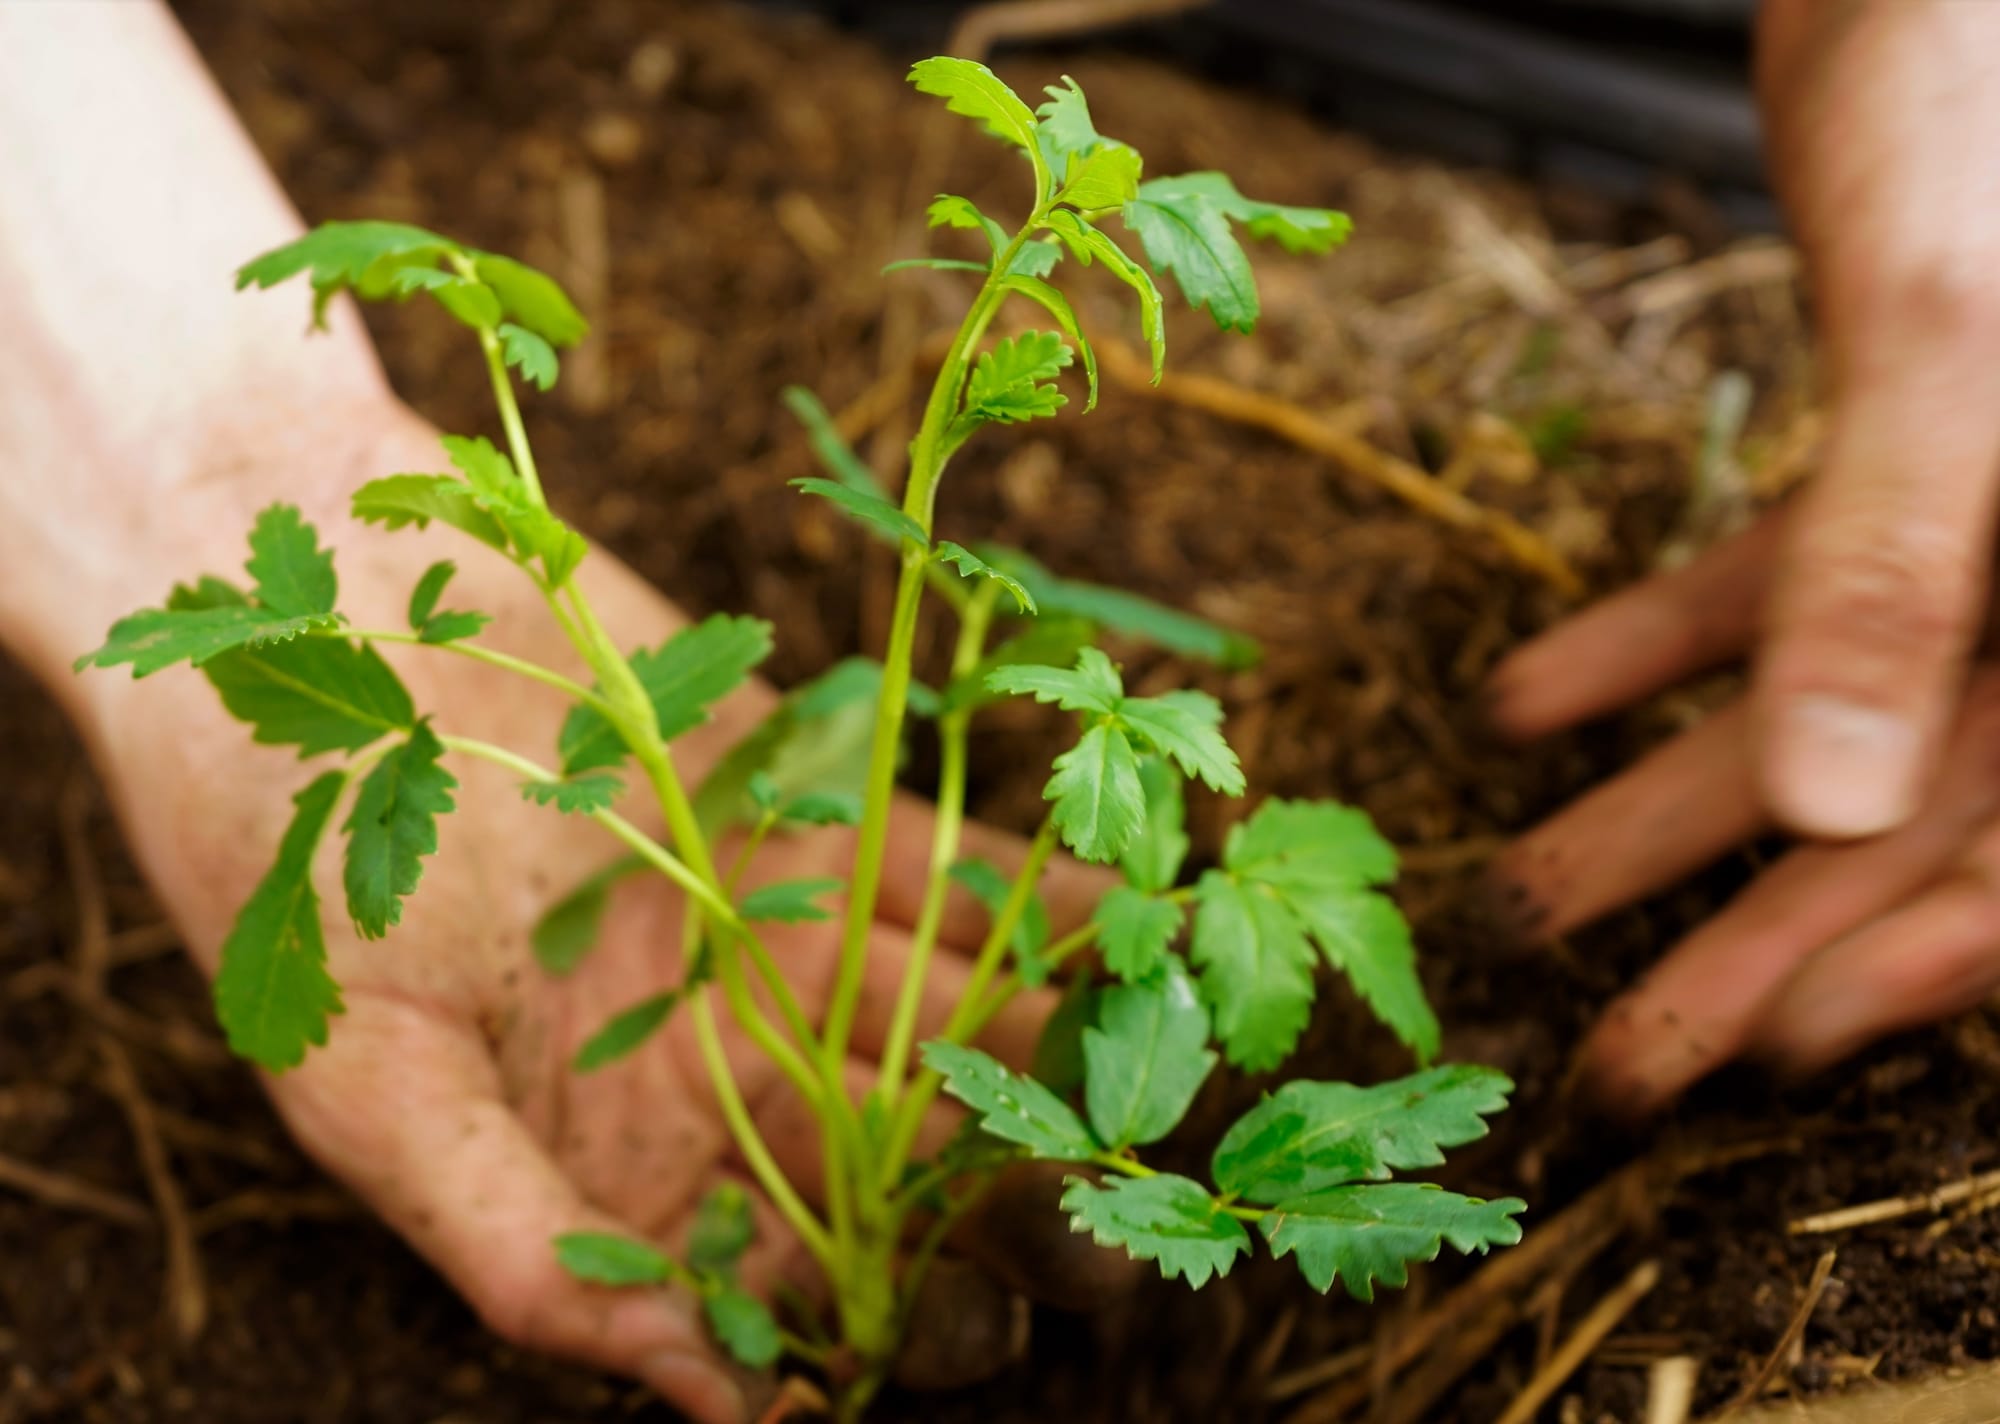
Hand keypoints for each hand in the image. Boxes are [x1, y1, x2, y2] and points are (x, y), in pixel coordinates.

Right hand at [48, 401, 1101, 1421]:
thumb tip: (701, 1409)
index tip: (978, 1330)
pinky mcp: (813, 814)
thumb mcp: (367, 1085)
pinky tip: (1142, 921)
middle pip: (896, 1168)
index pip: (779, 1289)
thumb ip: (516, 1250)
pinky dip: (1047, 893)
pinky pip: (953, 869)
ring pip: (948, 1024)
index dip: (882, 1324)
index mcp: (617, 1172)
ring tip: (1179, 1078)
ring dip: (1061, 1055)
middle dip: (1010, 1204)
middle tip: (1120, 1230)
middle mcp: (719, 1072)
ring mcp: (777, 938)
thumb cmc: (282, 859)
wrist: (299, 611)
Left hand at [1485, 0, 1999, 1108]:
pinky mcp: (1900, 448)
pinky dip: (1652, 642)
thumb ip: (1904, 562)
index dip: (1916, 981)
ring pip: (1835, 714)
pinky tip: (1527, 701)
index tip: (1761, 1059)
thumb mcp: (1952, 343)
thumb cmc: (1991, 97)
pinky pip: (1777, 582)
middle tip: (1608, 1067)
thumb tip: (1839, 810)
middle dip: (1757, 947)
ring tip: (1524, 894)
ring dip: (1675, 806)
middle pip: (1925, 828)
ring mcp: (1998, 530)